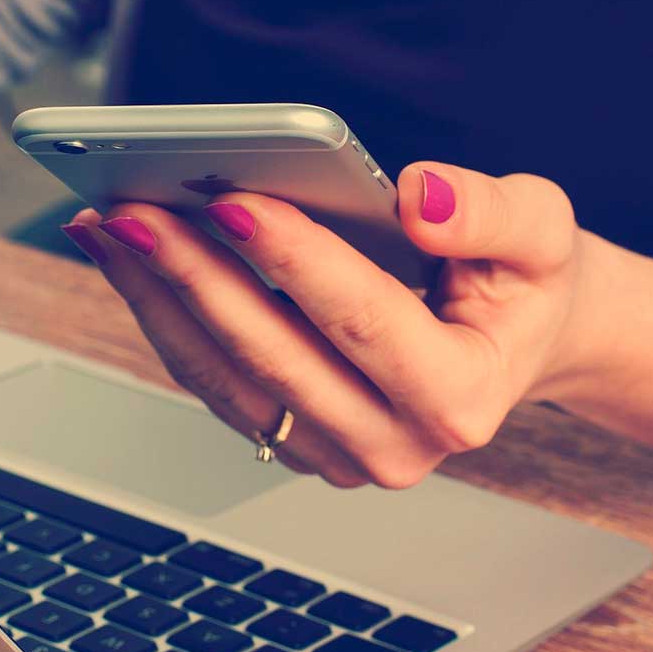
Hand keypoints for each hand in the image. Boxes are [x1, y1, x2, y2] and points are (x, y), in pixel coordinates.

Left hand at [62, 162, 589, 488]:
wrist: (510, 341)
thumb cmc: (522, 286)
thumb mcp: (543, 234)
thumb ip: (492, 213)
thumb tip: (419, 198)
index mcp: (460, 398)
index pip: (363, 323)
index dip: (295, 261)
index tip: (232, 201)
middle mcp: (393, 445)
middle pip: (273, 358)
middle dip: (195, 277)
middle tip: (134, 210)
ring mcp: (335, 453)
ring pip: (224, 378)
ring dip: (158, 299)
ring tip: (109, 228)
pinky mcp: (293, 440)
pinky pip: (213, 383)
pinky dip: (165, 317)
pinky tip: (131, 260)